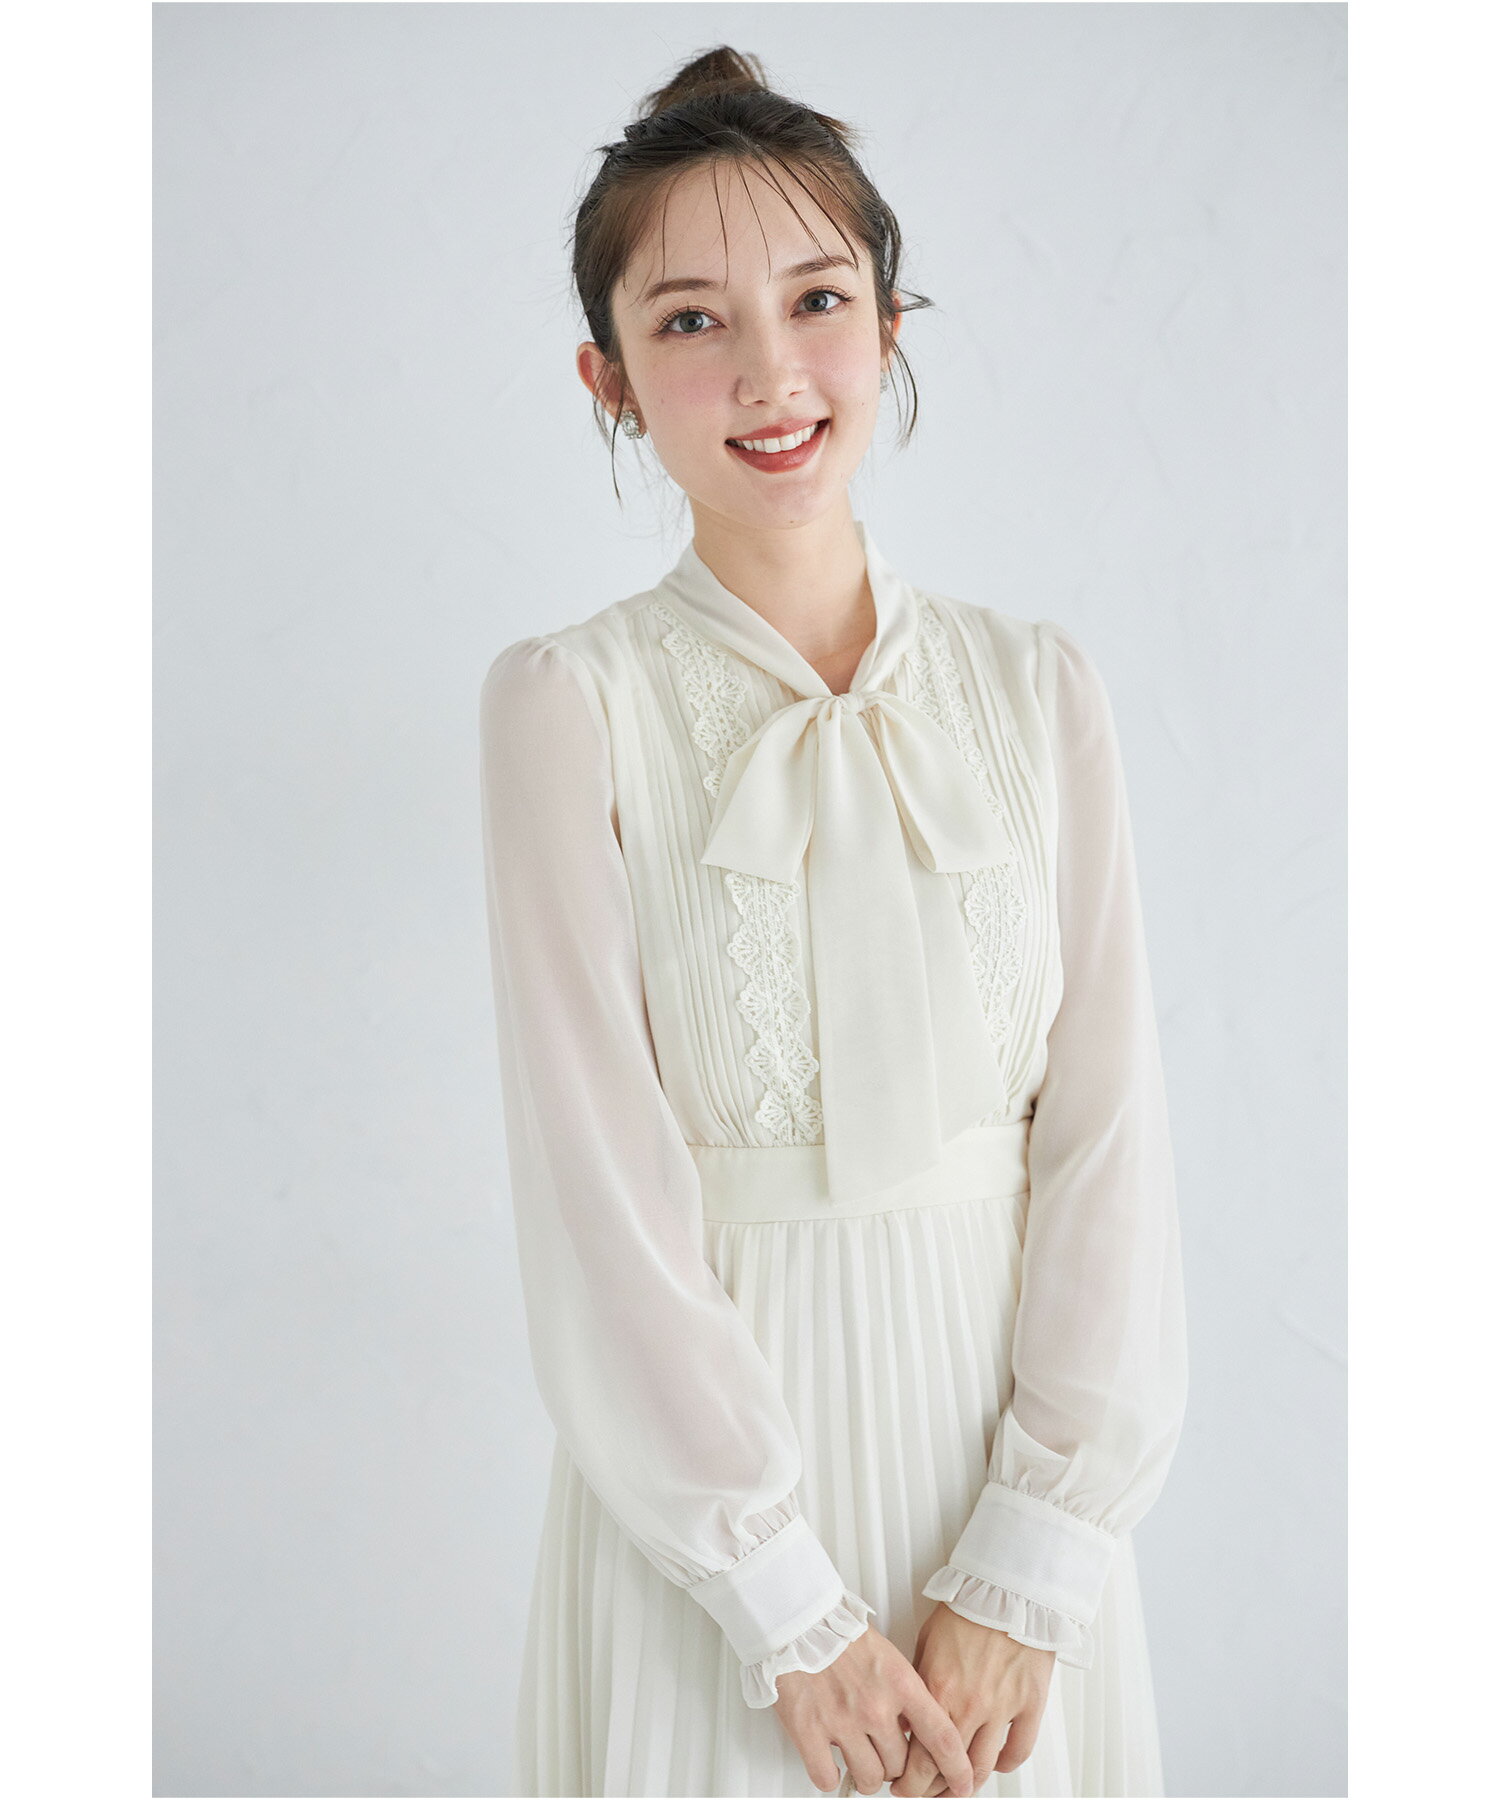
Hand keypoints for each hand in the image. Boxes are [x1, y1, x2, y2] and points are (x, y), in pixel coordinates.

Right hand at [773, 1623, 975, 1796]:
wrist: (798, 1620)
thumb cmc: (840, 1633)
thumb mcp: (888, 1657)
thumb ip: (906, 1694)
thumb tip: (915, 1728)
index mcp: (900, 1684)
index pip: (942, 1738)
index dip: (956, 1769)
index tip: (961, 1783)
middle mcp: (875, 1706)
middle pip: (902, 1766)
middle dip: (897, 1768)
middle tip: (887, 1757)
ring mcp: (842, 1722)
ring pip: (869, 1778)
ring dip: (867, 1776)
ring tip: (860, 1759)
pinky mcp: (809, 1731)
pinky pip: (827, 1778)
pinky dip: (831, 1777)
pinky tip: (831, 1762)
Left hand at [888, 1603, 1054, 1795]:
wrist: (1008, 1588)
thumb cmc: (967, 1607)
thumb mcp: (926, 1642)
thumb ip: (918, 1683)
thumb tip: (905, 1715)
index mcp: (937, 1688)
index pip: (916, 1753)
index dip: (907, 1779)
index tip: (902, 1784)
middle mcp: (968, 1704)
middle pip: (946, 1769)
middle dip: (930, 1789)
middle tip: (924, 1792)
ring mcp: (1001, 1708)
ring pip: (981, 1768)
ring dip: (966, 1784)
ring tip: (957, 1787)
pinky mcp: (1030, 1704)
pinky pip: (1018, 1751)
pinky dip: (1005, 1765)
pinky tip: (994, 1763)